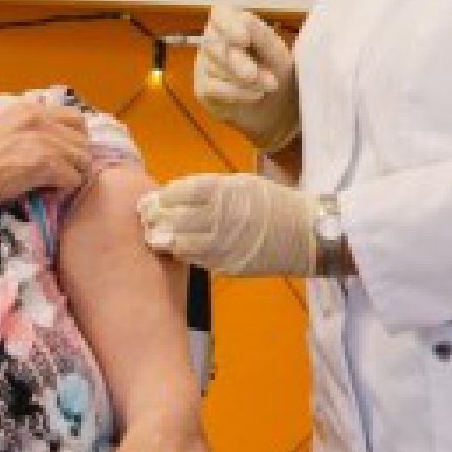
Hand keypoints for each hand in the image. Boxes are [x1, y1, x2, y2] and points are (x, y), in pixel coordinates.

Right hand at [0, 99, 94, 210]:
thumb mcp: (6, 128)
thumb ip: (32, 128)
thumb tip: (58, 141)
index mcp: (31, 110)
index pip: (75, 118)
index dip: (76, 137)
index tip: (68, 152)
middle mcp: (42, 120)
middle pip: (82, 139)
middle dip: (77, 157)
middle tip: (65, 170)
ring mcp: (46, 141)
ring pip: (83, 159)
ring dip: (74, 173)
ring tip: (57, 182)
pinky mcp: (47, 163)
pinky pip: (74, 178)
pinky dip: (66, 188)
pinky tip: (51, 190)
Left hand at [138, 173, 315, 276]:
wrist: (305, 235)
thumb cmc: (273, 203)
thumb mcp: (243, 185)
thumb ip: (210, 189)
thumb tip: (174, 194)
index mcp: (227, 192)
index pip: (182, 192)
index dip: (164, 196)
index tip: (154, 198)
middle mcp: (223, 218)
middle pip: (176, 219)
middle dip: (156, 218)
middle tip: (146, 217)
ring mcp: (224, 245)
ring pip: (181, 244)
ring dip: (165, 239)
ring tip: (156, 235)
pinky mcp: (227, 266)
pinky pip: (196, 260)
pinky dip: (184, 253)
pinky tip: (180, 247)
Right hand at [191, 6, 299, 153]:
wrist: (277, 103)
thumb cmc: (276, 68)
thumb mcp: (277, 51)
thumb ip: (262, 38)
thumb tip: (244, 30)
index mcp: (232, 22)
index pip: (220, 16)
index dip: (229, 26)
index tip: (244, 39)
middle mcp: (213, 40)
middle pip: (214, 45)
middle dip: (238, 63)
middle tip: (259, 76)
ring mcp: (204, 64)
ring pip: (214, 69)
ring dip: (245, 81)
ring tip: (269, 86)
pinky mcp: (202, 88)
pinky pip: (213, 89)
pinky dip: (238, 94)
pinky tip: (255, 95)